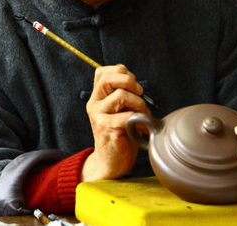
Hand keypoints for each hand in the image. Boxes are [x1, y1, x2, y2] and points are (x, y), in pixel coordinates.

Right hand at [82, 64, 147, 181]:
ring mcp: (99, 116)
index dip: (121, 72)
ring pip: (121, 95)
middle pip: (109, 78)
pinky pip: (128, 116)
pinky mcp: (107, 128)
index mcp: (97, 97)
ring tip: (141, 115)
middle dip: (130, 82)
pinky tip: (141, 129)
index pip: (102, 72)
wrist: (110, 163)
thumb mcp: (118, 111)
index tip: (132, 85)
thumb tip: (136, 83)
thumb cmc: (120, 136)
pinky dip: (140, 120)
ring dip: (139, 103)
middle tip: (139, 94)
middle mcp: (94, 104)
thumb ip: (121, 95)